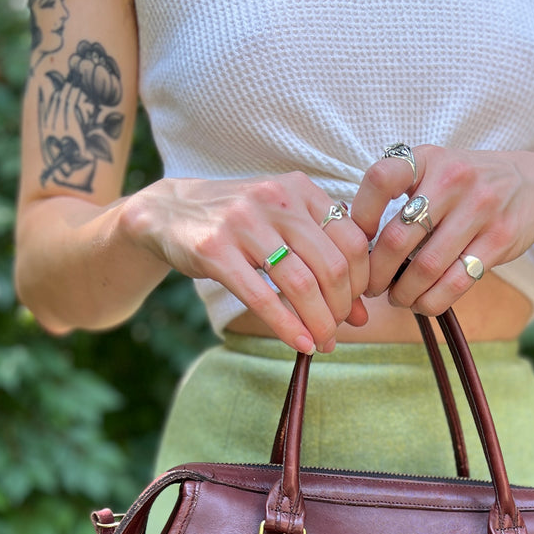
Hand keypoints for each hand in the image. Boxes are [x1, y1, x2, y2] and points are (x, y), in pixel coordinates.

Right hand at [121, 174, 370, 352]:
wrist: (170, 212)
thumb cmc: (239, 226)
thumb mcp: (283, 227)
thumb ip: (323, 261)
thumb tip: (363, 316)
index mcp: (300, 189)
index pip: (352, 240)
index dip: (360, 282)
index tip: (355, 309)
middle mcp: (276, 199)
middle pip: (331, 265)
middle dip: (341, 308)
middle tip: (336, 332)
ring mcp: (243, 222)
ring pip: (301, 282)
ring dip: (318, 322)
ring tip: (321, 343)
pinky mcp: (215, 249)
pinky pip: (261, 296)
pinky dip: (287, 326)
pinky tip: (299, 344)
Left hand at [351, 147, 533, 314]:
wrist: (533, 185)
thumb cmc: (467, 187)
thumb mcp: (435, 171)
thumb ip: (400, 196)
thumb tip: (354, 245)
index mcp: (427, 159)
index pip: (381, 180)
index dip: (359, 216)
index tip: (356, 243)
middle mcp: (453, 178)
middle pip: (398, 238)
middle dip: (377, 274)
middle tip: (370, 288)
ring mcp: (480, 208)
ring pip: (427, 267)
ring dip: (404, 293)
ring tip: (397, 298)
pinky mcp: (499, 239)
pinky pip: (456, 282)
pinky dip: (432, 301)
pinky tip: (423, 303)